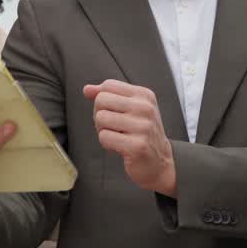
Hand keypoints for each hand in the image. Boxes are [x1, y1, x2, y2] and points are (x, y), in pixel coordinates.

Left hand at [84, 80, 175, 195]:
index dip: (102, 100)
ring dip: (103, 131)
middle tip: (113, 127)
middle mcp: (145, 108)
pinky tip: (120, 147)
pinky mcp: (137, 145)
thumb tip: (87, 89)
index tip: (112, 112)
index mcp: (144, 95)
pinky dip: (107, 144)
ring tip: (118, 137)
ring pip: (101, 118)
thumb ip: (109, 96)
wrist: (159, 162)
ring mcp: (143, 127)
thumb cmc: (140, 133)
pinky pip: (104, 137)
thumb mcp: (130, 109)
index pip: (109, 85)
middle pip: (102, 100)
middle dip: (100, 115)